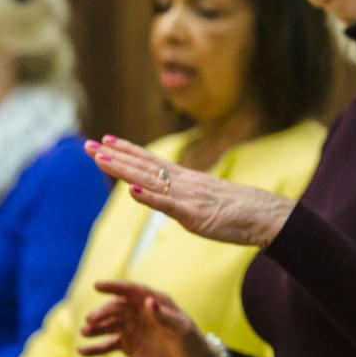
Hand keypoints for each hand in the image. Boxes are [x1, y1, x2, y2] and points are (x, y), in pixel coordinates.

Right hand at [79, 281, 220, 356]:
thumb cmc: (192, 344)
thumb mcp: (181, 330)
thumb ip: (165, 316)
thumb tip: (148, 301)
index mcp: (156, 302)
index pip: (133, 291)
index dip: (115, 287)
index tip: (97, 286)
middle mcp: (141, 312)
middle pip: (117, 308)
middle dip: (103, 312)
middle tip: (90, 321)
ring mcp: (133, 328)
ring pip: (109, 325)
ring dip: (96, 328)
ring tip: (85, 332)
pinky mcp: (127, 345)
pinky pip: (107, 345)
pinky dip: (95, 348)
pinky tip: (82, 351)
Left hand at [85, 136, 293, 247]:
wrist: (268, 215)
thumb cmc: (242, 212)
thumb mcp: (208, 202)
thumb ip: (187, 198)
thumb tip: (172, 197)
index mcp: (187, 180)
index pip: (150, 162)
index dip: (126, 151)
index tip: (105, 141)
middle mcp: (184, 182)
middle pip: (143, 167)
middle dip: (113, 156)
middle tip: (87, 145)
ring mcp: (188, 197)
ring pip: (150, 180)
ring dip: (123, 169)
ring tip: (100, 158)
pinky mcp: (195, 214)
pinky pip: (168, 205)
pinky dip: (149, 197)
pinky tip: (131, 191)